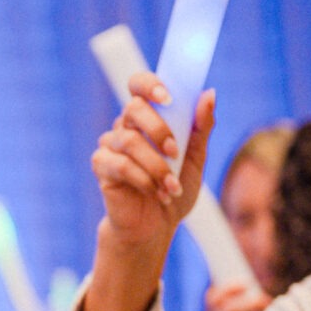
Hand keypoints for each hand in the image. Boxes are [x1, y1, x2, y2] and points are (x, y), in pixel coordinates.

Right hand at [77, 76, 215, 310]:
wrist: (155, 227)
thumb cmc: (174, 189)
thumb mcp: (196, 158)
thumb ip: (201, 127)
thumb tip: (209, 94)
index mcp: (148, 119)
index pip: (138, 86)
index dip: (150, 84)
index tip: (169, 97)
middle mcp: (125, 127)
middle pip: (133, 109)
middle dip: (158, 128)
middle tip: (175, 151)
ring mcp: (110, 147)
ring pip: (128, 140)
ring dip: (156, 164)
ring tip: (171, 185)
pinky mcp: (102, 169)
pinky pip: (119, 165)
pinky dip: (143, 179)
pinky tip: (157, 192)